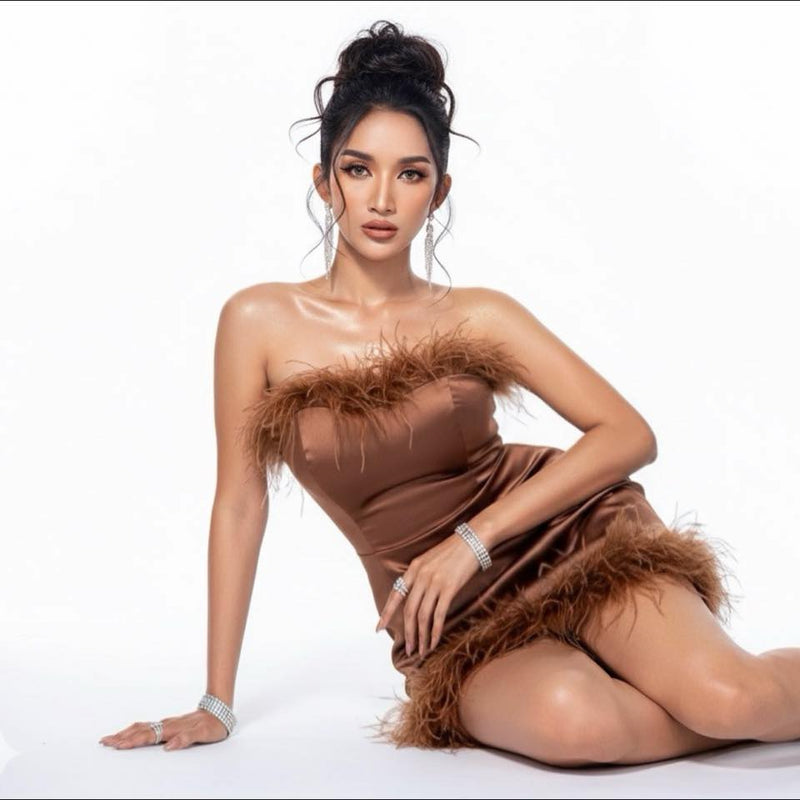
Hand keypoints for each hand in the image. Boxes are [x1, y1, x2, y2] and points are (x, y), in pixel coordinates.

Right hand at [99, 709, 228, 750]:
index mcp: (172, 728)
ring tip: (112, 738)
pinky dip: (136, 730)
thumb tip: (169, 747)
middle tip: (105, 742)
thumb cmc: (212, 725)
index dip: (132, 741)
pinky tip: (130, 733)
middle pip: (140, 730)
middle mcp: (167, 725)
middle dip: (122, 736)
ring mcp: (167, 723)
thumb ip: (187, 739)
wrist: (220, 710)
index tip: (117, 745)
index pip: (148, 736)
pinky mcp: (169, 724)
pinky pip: (149, 727)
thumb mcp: (203, 734)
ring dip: (126, 733)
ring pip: (143, 727)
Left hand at [375, 531, 482, 657]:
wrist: (473, 539)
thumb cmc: (453, 550)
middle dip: (408, 632)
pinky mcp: (449, 588)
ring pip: (422, 616)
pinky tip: (434, 641)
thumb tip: (416, 596)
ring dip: (421, 636)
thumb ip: (420, 575)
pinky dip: (435, 631)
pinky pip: (438, 615)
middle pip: (409, 610)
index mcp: (413, 568)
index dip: (387, 613)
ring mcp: (434, 582)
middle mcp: (420, 576)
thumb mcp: (430, 559)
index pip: (395, 595)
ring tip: (421, 650)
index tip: (379, 628)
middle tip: (408, 648)